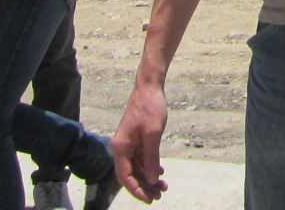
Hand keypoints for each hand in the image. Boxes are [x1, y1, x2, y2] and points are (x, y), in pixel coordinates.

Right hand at [113, 82, 170, 202]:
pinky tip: (159, 172)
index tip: (148, 199)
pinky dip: (149, 166)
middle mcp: (122, 148)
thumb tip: (150, 179)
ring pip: (136, 167)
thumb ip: (151, 158)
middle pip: (131, 174)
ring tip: (163, 187)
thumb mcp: (153, 134)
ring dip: (148, 178)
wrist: (149, 87)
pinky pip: (140, 158)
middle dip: (144, 186)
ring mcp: (129, 143)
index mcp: (121, 148)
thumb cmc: (150, 107)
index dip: (136, 190)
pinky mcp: (136, 139)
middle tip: (159, 195)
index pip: (125, 177)